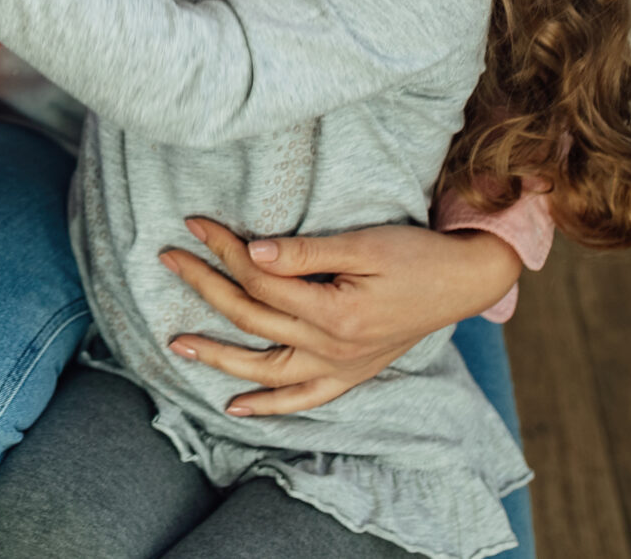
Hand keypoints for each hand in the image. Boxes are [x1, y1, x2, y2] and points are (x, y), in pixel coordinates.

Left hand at [159, 219, 523, 415]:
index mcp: (336, 312)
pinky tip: (235, 406)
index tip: (194, 223)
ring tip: (176, 344)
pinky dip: (269, 406)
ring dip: (218, 358)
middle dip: (204, 287)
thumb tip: (253, 251)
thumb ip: (306, 252)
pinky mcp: (349, 375)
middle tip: (168, 258)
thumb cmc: (415, 255)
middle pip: (252, 318)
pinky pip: (303, 399)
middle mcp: (334, 348)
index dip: (222, 249)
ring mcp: (341, 367)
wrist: (463, 282)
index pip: (260, 279)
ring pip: (266, 370)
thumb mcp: (364, 244)